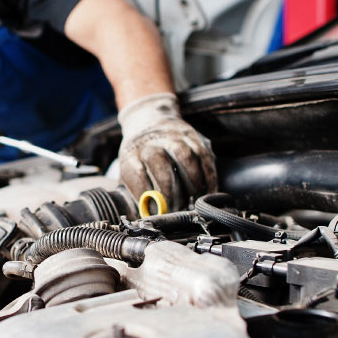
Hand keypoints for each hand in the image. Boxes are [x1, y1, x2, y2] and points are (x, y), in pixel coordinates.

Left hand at [118, 93, 217, 210]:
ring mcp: (174, 137)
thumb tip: (142, 219)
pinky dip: (209, 176)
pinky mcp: (193, 137)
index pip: (137, 174)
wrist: (149, 119)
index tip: (154, 213)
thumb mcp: (128, 171)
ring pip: (185, 157)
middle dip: (169, 192)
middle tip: (176, 210)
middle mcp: (152, 142)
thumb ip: (133, 194)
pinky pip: (204, 157)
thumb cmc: (139, 155)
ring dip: (192, 183)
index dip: (147, 196)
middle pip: (161, 164)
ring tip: (195, 202)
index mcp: (132, 153)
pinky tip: (208, 191)